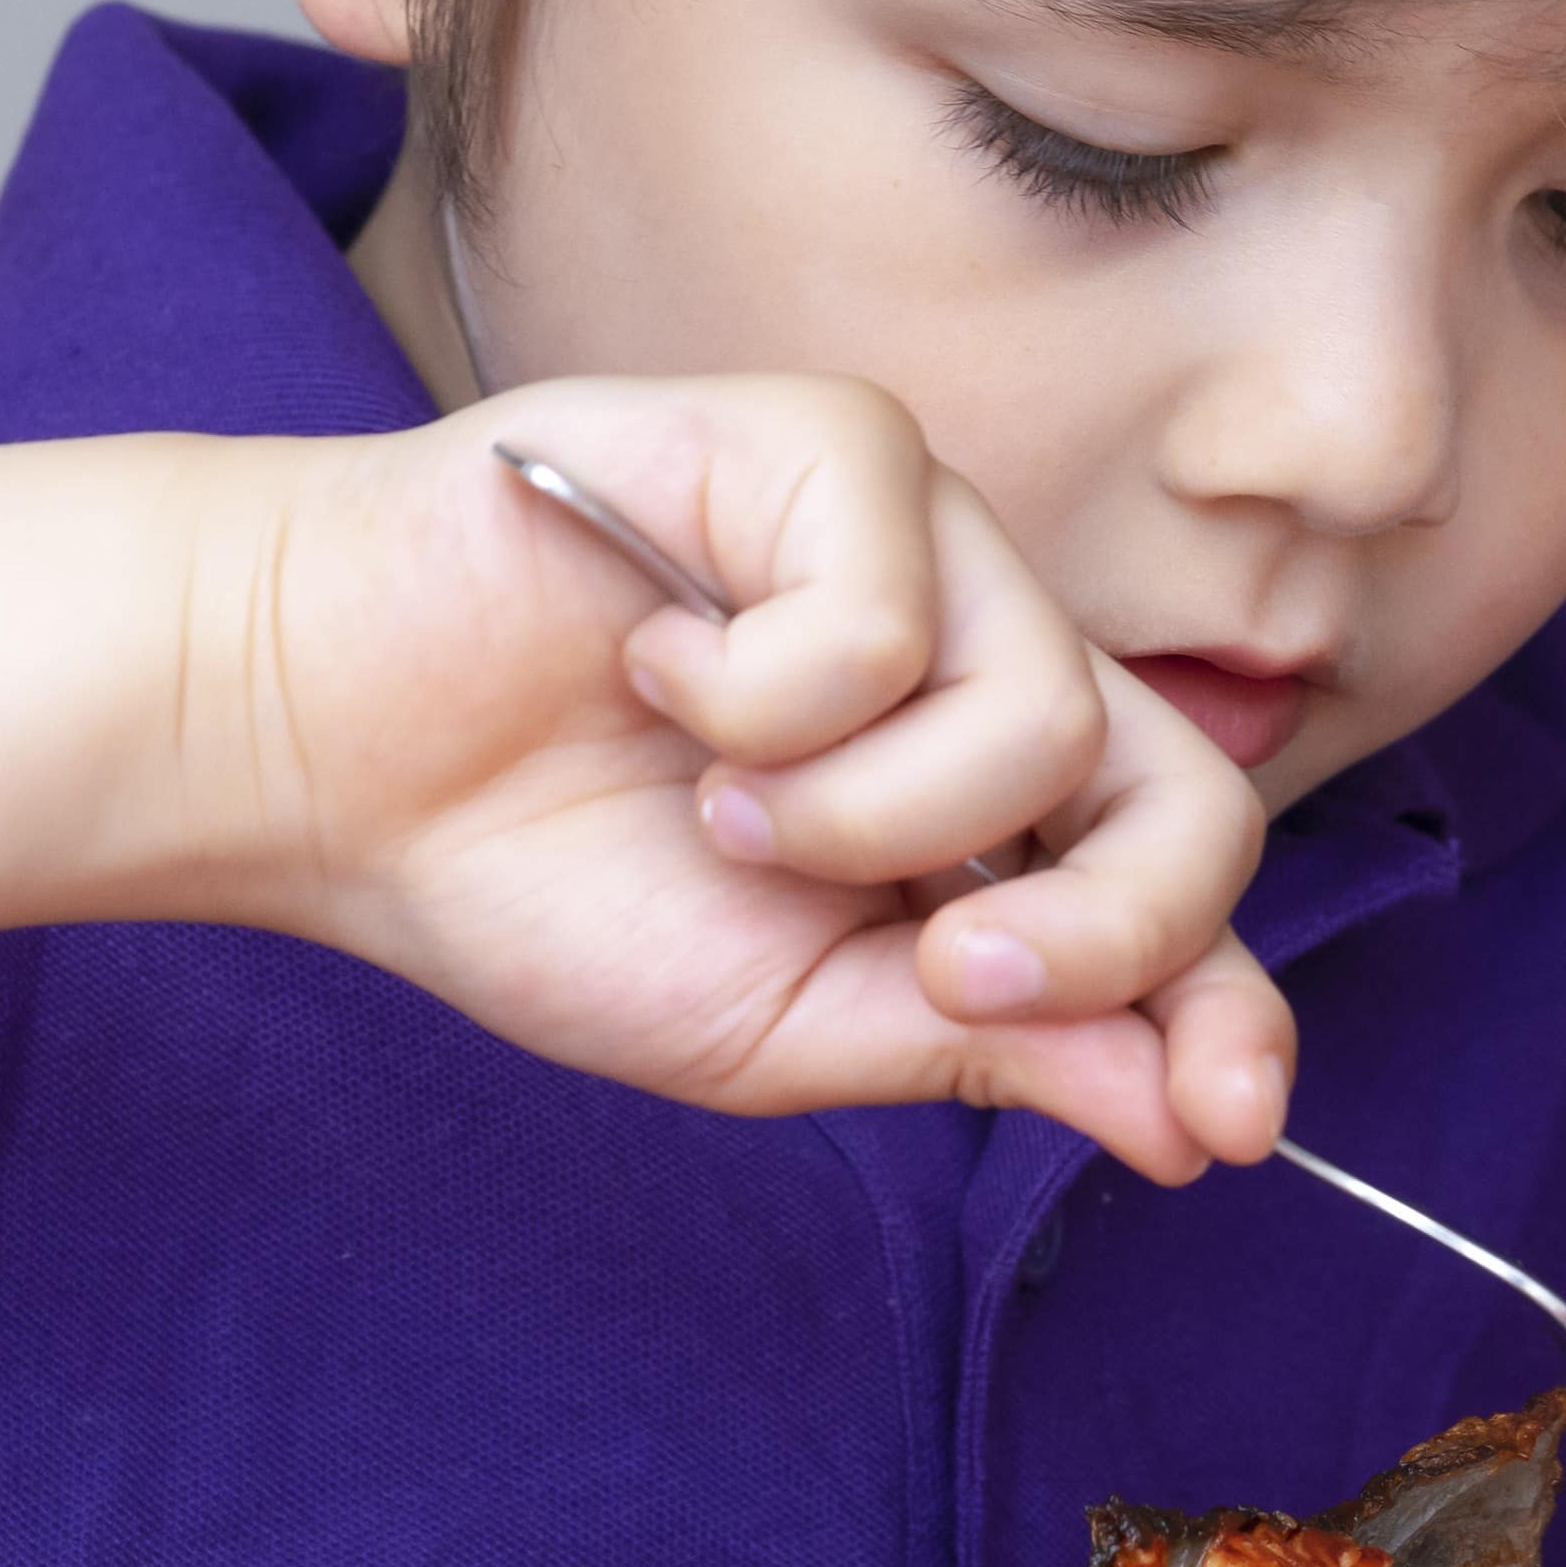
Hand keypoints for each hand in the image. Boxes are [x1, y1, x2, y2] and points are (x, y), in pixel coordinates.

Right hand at [180, 373, 1281, 1182]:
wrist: (334, 753)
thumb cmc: (544, 872)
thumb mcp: (788, 1021)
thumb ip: (990, 1045)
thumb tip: (1196, 1120)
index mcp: (991, 804)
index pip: (1183, 892)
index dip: (1231, 1009)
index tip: (1227, 1119)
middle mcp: (990, 656)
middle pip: (1189, 797)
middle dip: (1096, 929)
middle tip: (936, 968)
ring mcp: (929, 541)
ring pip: (1046, 712)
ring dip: (859, 816)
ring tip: (716, 794)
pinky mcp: (837, 446)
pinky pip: (898, 610)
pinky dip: (764, 692)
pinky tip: (662, 668)